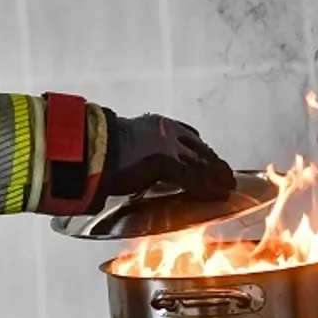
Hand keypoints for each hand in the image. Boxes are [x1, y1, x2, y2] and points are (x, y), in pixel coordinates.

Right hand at [105, 115, 235, 198]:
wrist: (89, 148)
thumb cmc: (98, 150)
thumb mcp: (125, 143)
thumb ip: (138, 151)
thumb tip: (135, 163)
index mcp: (155, 124)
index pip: (188, 135)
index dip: (201, 149)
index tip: (208, 158)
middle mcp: (166, 131)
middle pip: (199, 148)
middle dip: (214, 162)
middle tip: (227, 174)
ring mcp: (167, 146)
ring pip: (201, 162)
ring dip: (218, 176)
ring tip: (229, 185)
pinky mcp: (166, 162)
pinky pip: (194, 178)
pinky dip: (209, 188)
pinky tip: (220, 193)